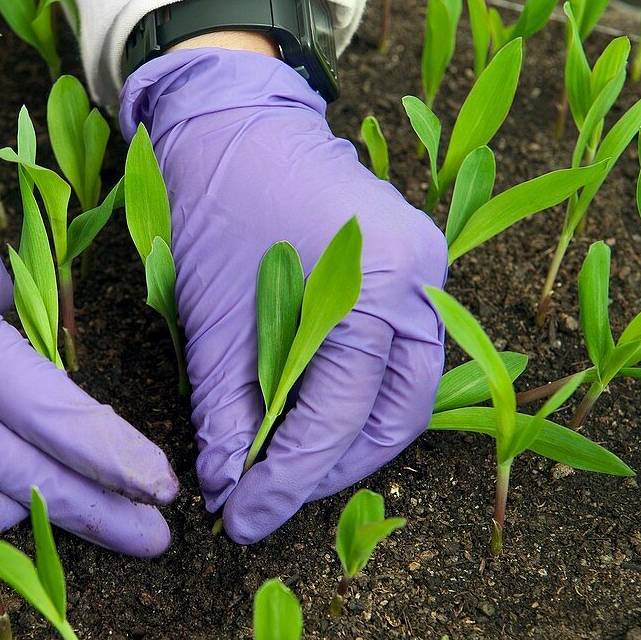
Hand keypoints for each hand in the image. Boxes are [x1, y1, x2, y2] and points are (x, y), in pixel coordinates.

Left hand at [120, 49, 446, 543]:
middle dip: (332, 469)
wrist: (233, 120)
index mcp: (371, 284)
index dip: (287, 481)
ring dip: (352, 439)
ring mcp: (427, 269)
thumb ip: (225, 412)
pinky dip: (359, 394)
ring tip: (289, 467)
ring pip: (405, 392)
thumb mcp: (213, 320)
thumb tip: (228, 487)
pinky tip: (312, 414)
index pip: (336, 416)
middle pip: (395, 415)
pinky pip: (399, 354)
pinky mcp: (413, 265)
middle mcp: (419, 280)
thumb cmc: (215, 205)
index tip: (242, 519)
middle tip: (270, 498)